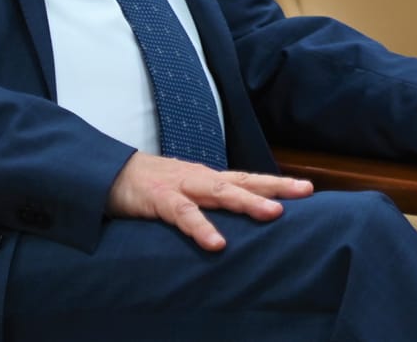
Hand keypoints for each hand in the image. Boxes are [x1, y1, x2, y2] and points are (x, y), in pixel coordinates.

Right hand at [106, 151, 314, 249]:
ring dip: (247, 202)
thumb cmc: (150, 186)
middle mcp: (200, 179)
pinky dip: (201, 228)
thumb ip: (207, 204)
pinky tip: (216, 242)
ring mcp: (181, 186)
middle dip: (275, 187)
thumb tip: (235, 221)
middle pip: (243, 181)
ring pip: (220, 193)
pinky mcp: (159, 199)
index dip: (277, 183)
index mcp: (207, 179)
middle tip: (305, 191)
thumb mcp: (184, 193)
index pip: (248, 179)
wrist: (109, 174)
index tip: (307, 187)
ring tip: (273, 213)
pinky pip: (184, 215)